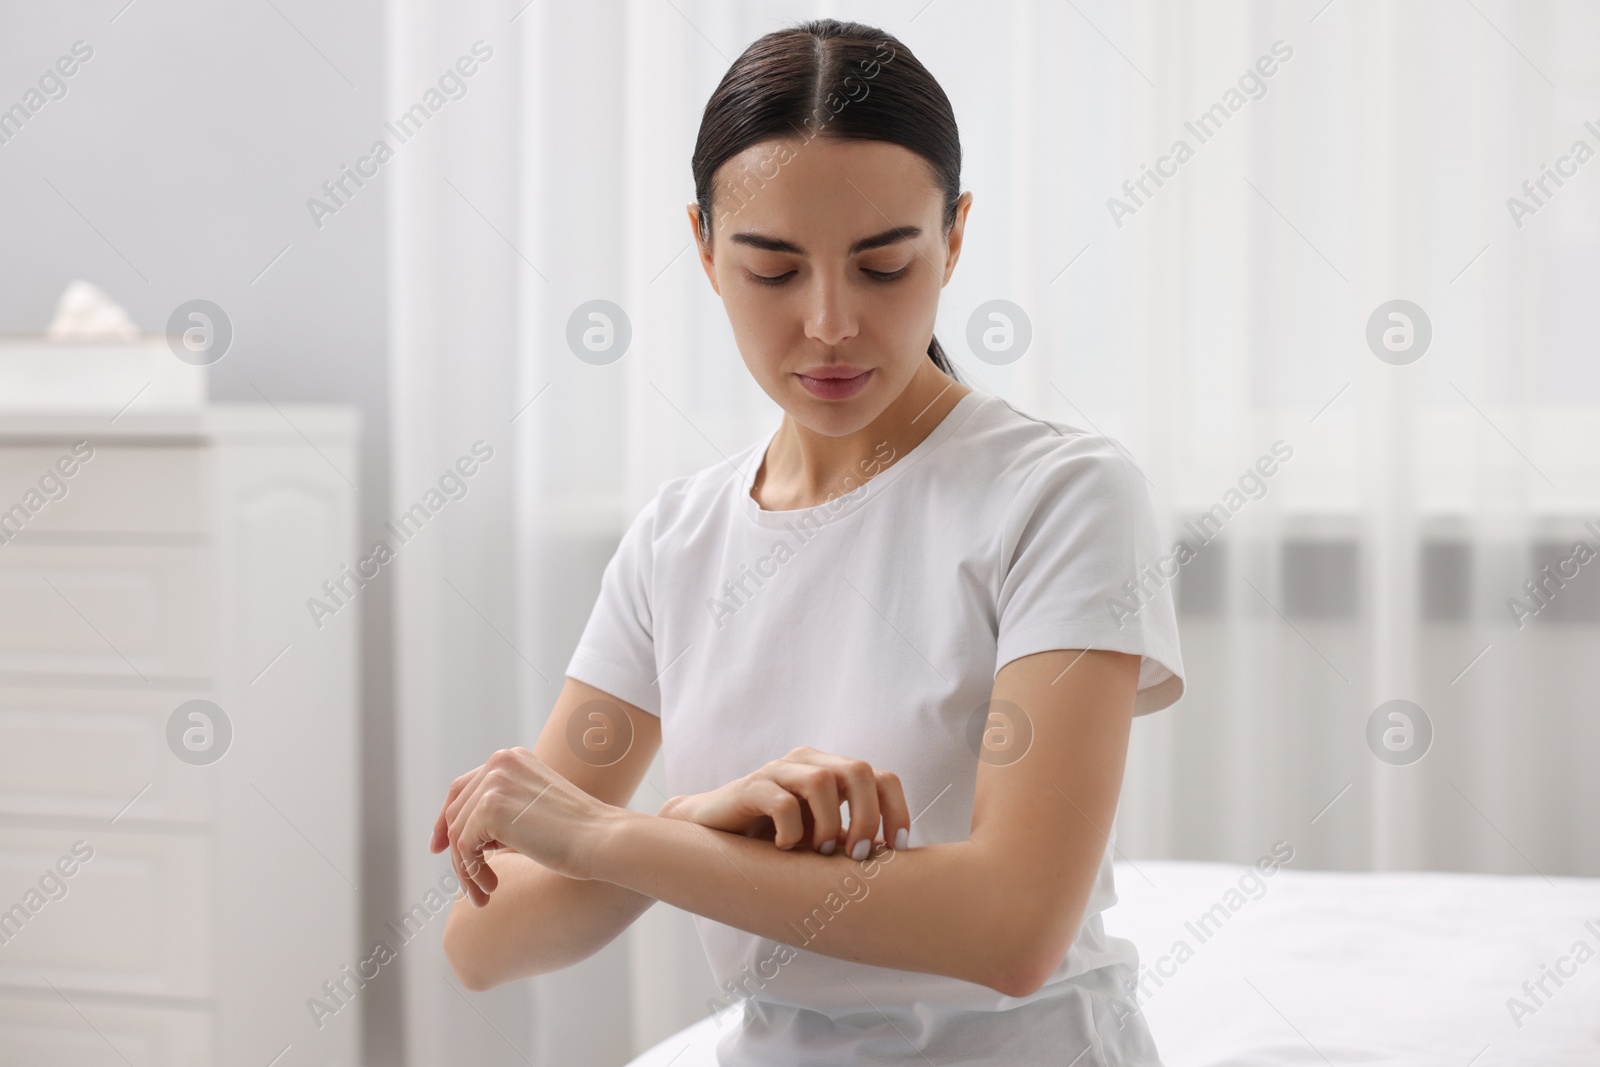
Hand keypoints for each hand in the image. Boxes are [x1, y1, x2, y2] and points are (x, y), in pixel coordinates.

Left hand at [429, 747, 614, 906]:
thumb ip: (501, 812)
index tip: (438, 849)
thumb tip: (458, 837)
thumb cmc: (576, 836)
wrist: (601, 840)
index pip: (462, 788)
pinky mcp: (490, 808)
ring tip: (483, 894)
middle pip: (454, 812)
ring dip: (465, 869)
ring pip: (456, 833)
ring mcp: (494, 782)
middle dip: (457, 852)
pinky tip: (491, 890)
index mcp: (511, 758)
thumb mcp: (532, 812)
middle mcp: (499, 762)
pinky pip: (463, 848)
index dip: (445, 820)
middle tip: (472, 887)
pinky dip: (470, 873)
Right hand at [658, 746, 910, 860]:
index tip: (898, 848)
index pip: (882, 777)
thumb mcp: (821, 838)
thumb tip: (896, 860)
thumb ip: (851, 837)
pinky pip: (782, 802)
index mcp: (832, 770)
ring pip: (822, 781)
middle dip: (868, 817)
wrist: (714, 836)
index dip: (897, 810)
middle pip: (858, 771)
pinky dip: (791, 832)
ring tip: (822, 853)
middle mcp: (808, 762)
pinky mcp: (750, 788)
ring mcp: (778, 771)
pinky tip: (785, 850)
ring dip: (830, 824)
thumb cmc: (774, 840)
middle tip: (859, 855)